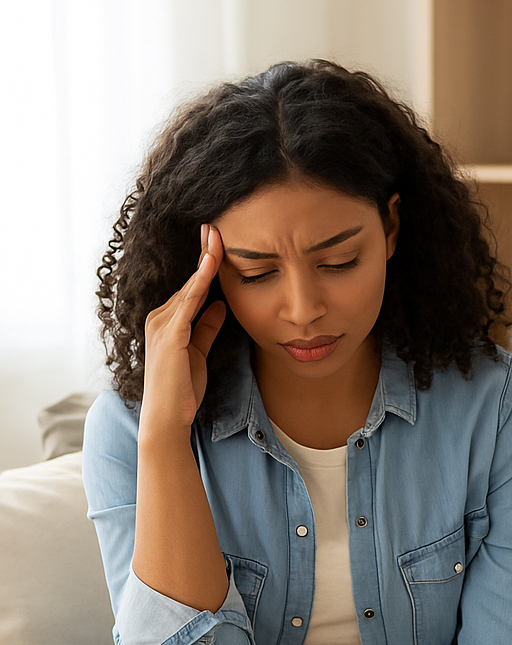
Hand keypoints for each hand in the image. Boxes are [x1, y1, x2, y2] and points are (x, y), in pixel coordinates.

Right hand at [139, 224, 226, 435]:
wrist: (168, 418)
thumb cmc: (182, 390)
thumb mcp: (200, 352)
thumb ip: (207, 328)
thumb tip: (220, 305)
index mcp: (167, 322)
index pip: (189, 287)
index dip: (203, 264)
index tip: (216, 241)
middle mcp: (159, 318)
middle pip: (187, 280)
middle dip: (202, 253)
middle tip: (215, 226)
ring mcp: (161, 326)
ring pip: (188, 287)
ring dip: (203, 261)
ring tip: (216, 236)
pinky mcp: (170, 337)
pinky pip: (188, 303)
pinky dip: (200, 283)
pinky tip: (210, 265)